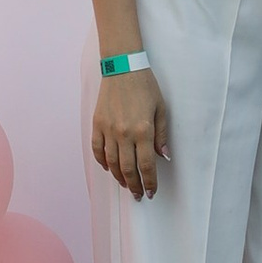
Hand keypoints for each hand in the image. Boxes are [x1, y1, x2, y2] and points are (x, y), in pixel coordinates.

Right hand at [93, 65, 168, 198]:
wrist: (122, 67)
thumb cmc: (145, 86)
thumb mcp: (160, 109)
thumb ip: (161, 135)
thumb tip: (164, 156)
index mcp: (143, 130)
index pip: (146, 165)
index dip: (149, 182)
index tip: (150, 192)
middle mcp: (124, 133)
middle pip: (128, 169)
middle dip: (134, 185)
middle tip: (138, 195)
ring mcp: (108, 129)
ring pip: (111, 162)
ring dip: (118, 177)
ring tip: (125, 184)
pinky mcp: (97, 124)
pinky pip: (97, 149)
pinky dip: (102, 161)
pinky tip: (109, 168)